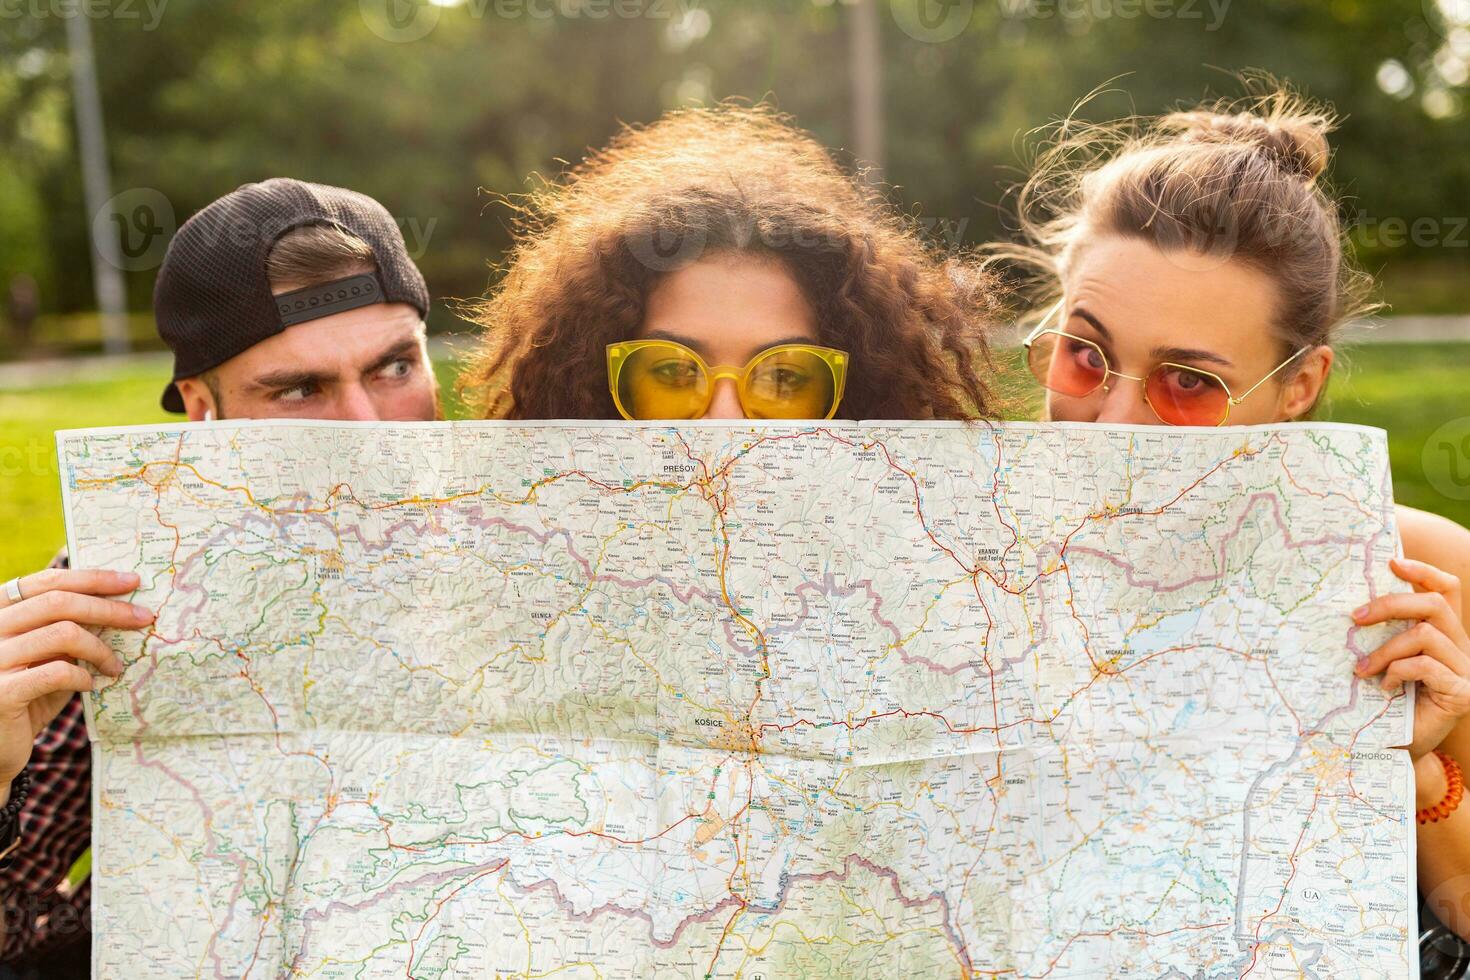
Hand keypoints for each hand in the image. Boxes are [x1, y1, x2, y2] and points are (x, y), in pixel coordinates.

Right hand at [0, 569, 151, 787]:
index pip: (47, 581)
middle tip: (143, 618)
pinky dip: (83, 676)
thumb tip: (121, 606)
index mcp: (0, 613)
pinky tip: (91, 685)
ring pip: (62, 633)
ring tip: (116, 666)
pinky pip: (57, 672)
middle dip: (109, 608)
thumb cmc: (29, 697)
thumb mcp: (50, 658)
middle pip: (59, 602)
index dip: (92, 579)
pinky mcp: (2, 692)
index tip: (132, 581)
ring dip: (100, 648)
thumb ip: (71, 633)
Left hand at [1354, 557, 1469, 760]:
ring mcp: (1465, 670)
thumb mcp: (1382, 660)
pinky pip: (1427, 665)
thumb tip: (1352, 605)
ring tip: (1361, 669)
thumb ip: (1382, 634)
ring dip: (1385, 649)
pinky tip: (1383, 687)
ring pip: (1425, 635)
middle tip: (1354, 618)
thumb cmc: (1385, 703)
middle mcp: (1461, 647)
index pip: (1447, 589)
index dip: (1423, 571)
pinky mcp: (1461, 693)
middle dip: (1390, 604)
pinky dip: (1398, 671)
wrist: (1397, 749)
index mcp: (1444, 634)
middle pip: (1434, 605)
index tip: (1390, 562)